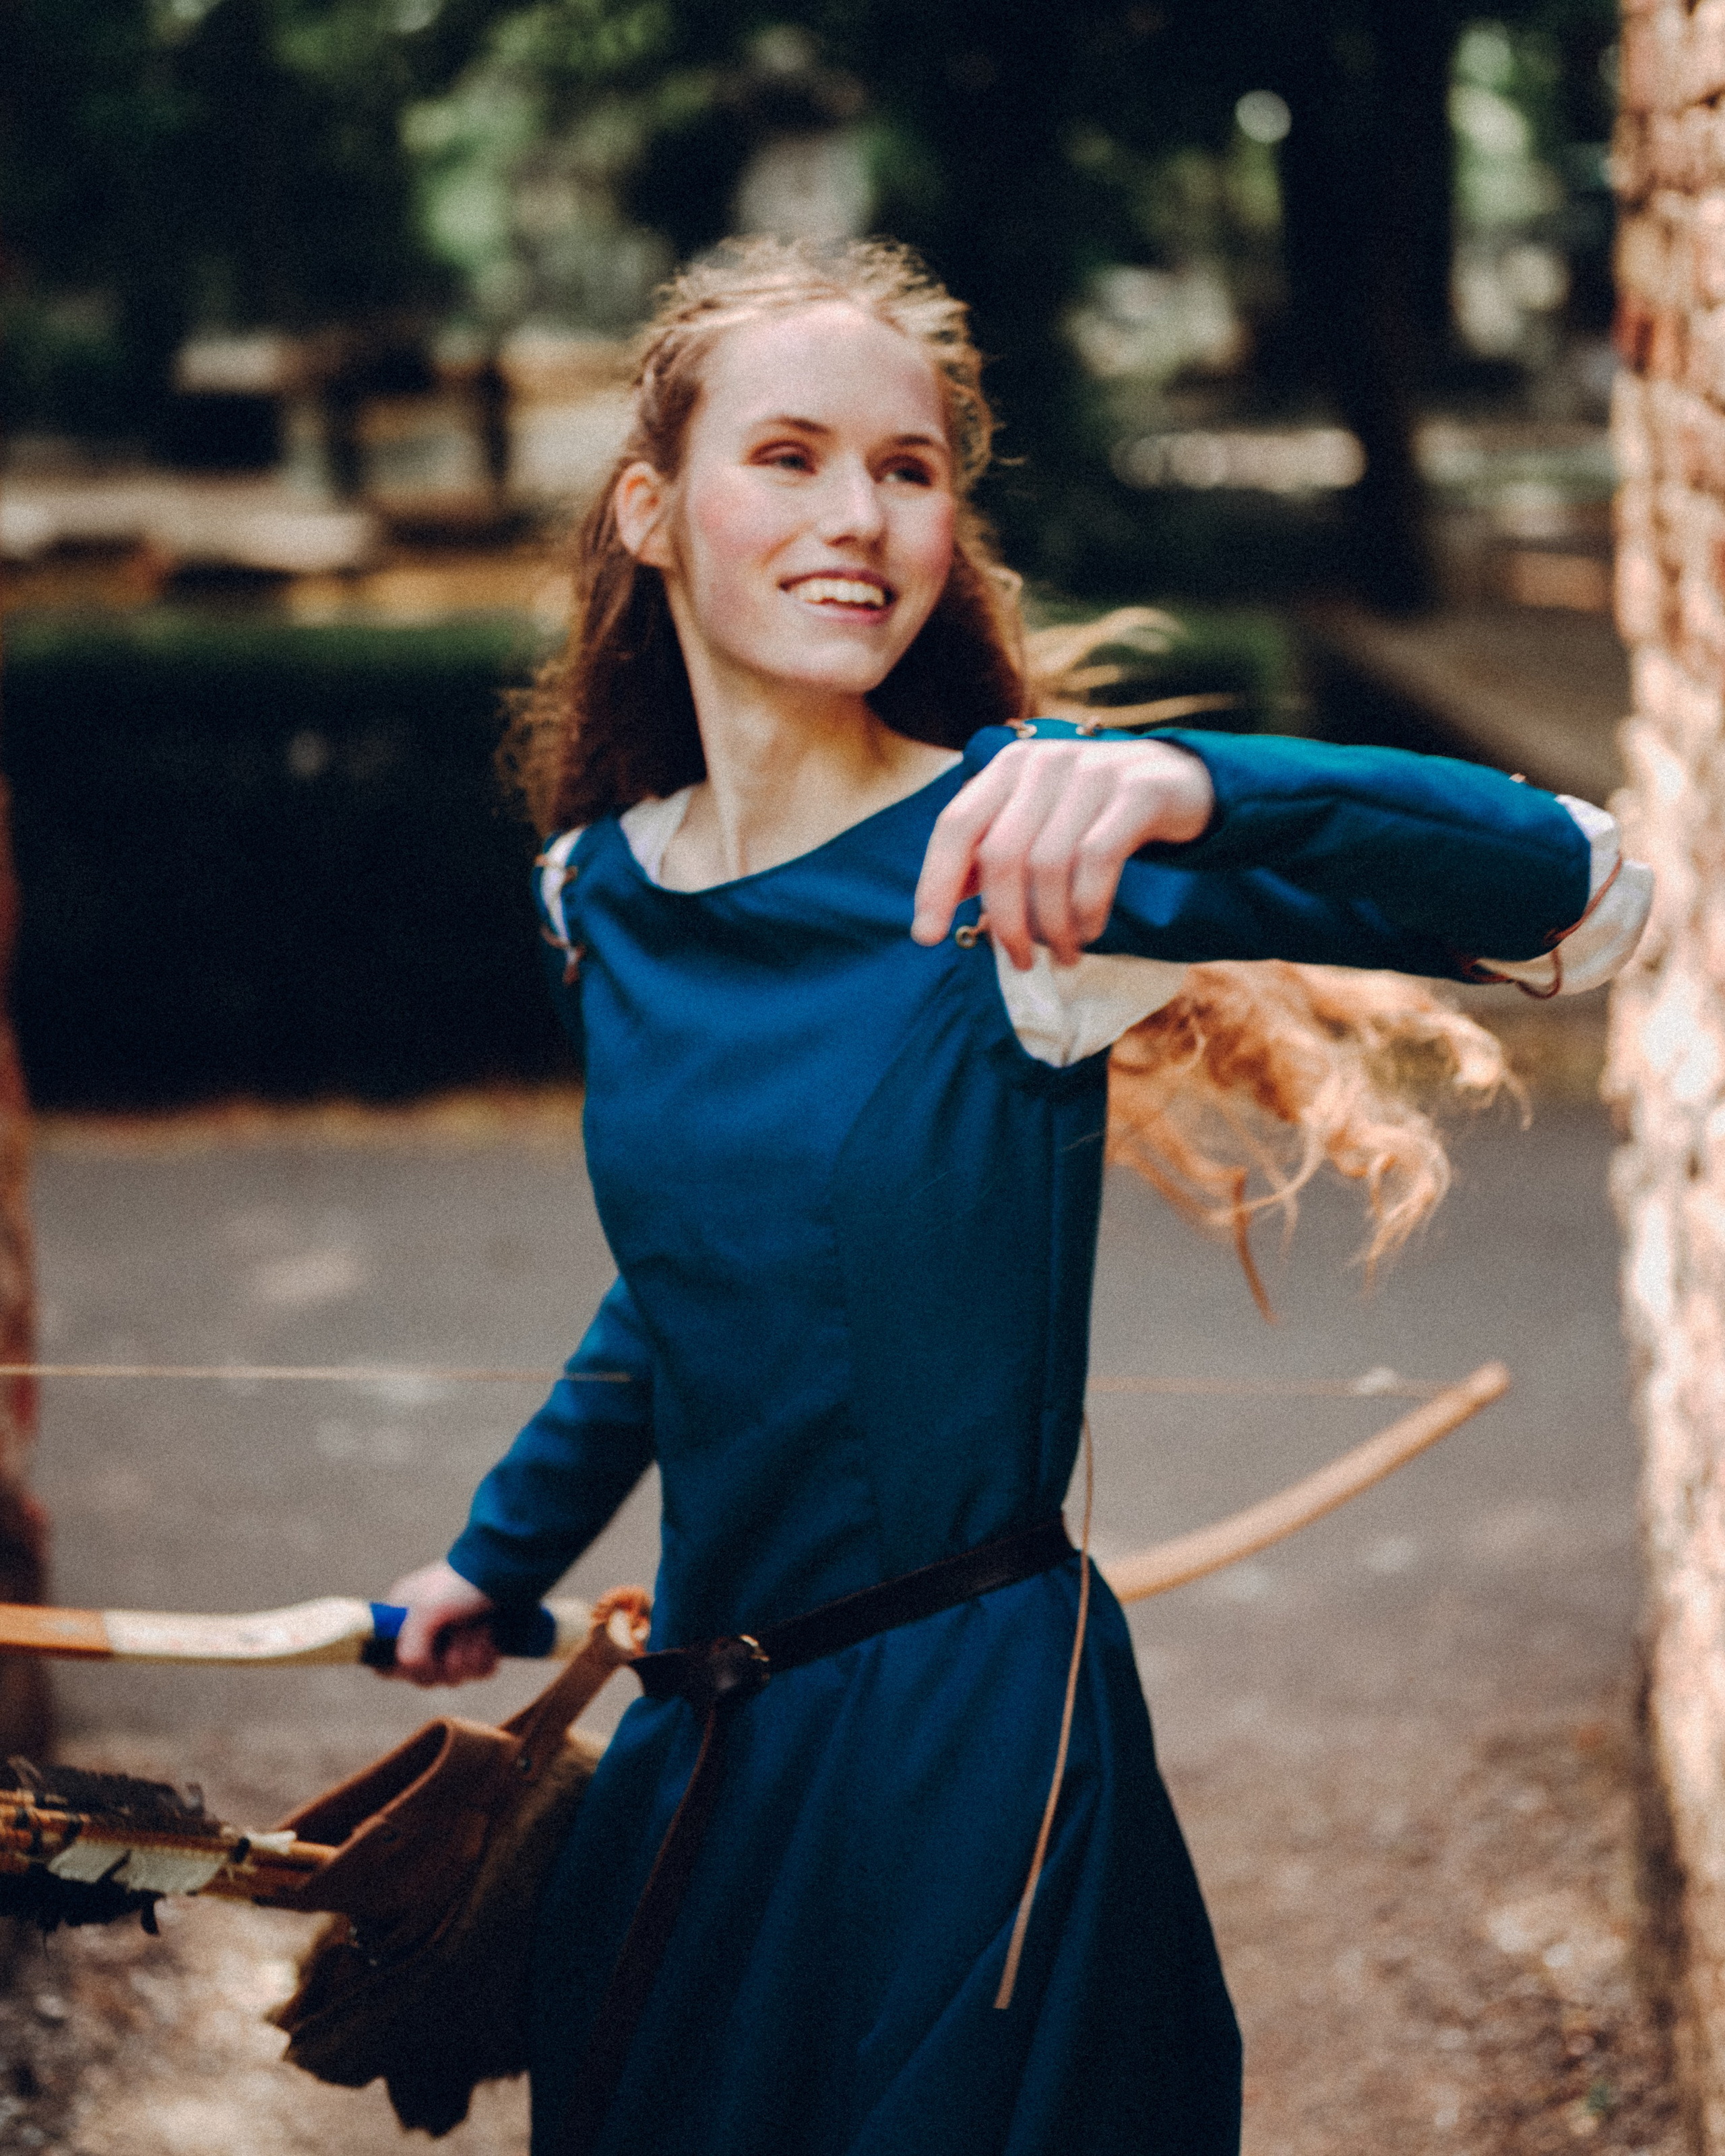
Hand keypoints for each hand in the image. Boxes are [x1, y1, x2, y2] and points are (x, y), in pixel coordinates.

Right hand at [383, 1559, 499, 1686]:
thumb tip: (411, 1669)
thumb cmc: (462, 1582)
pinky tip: (492, 1638)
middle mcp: (425, 1632)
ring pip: (453, 1676)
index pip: (386, 1662)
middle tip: (460, 1632)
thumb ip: (410, 1645)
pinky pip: (477, 1672)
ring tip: (481, 1628)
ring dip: (469, 1656)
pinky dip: (486, 1659)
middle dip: (446, 1660)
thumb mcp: (427, 1609)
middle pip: (424, 1676)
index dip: (402, 1670)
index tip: (423, 1661)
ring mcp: (453, 1641)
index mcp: (402, 1619)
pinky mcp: (479, 1647)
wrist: (508, 1568)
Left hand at [910, 738, 1213, 968]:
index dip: (935, 883)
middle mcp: (1045, 761)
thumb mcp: (1036, 825)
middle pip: (1000, 855)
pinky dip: (1088, 909)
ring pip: (1048, 865)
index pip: (955, 825)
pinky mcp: (1137, 791)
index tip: (927, 937)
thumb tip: (932, 912)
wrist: (1181, 784)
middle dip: (1005, 922)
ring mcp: (1092, 771)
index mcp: (1008, 768)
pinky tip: (1090, 931)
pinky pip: (1097, 861)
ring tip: (1064, 956)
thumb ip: (988, 856)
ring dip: (1053, 926)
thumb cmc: (1093, 816)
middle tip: (1020, 962)